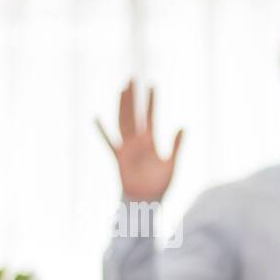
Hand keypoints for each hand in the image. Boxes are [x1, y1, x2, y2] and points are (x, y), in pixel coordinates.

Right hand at [95, 79, 183, 201]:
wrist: (147, 200)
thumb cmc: (159, 183)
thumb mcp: (171, 163)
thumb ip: (177, 145)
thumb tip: (183, 126)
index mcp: (151, 141)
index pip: (150, 116)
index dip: (151, 101)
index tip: (152, 85)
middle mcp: (138, 141)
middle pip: (134, 114)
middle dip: (133, 97)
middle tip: (132, 78)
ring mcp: (127, 148)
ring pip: (123, 122)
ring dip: (121, 106)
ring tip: (121, 90)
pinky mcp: (119, 158)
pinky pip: (109, 142)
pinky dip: (102, 131)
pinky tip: (96, 118)